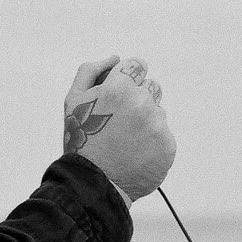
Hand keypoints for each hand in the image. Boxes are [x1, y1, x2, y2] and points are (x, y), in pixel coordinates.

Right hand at [62, 54, 175, 204]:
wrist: (94, 184)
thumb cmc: (81, 141)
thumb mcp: (73, 101)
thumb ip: (91, 71)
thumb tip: (115, 57)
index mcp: (119, 87)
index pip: (137, 66)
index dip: (126, 80)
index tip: (118, 96)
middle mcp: (142, 102)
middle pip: (150, 87)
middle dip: (136, 99)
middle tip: (118, 122)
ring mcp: (158, 125)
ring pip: (158, 112)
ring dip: (145, 121)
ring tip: (125, 141)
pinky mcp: (168, 146)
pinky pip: (164, 135)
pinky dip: (152, 142)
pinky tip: (134, 153)